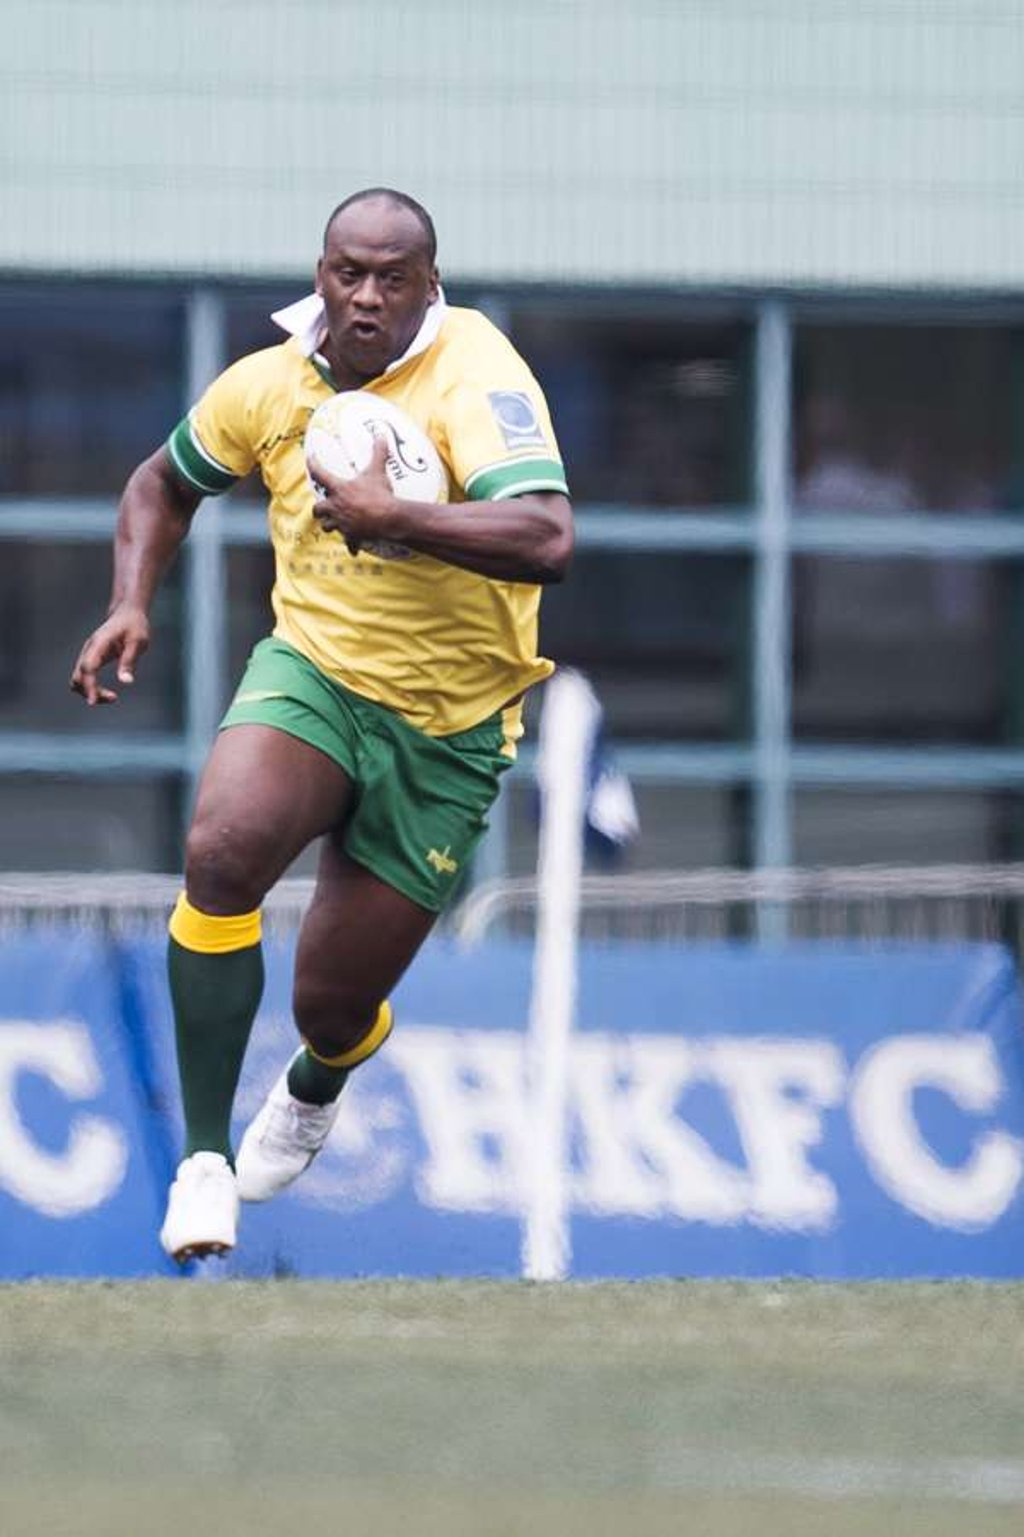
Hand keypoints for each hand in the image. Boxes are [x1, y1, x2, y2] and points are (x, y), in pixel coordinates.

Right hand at [70, 605, 150, 705]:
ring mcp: (88, 654)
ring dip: (90, 691)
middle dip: (91, 691)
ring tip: (112, 697)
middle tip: (113, 698)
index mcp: (99, 643)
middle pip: (79, 676)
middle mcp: (89, 649)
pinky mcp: (91, 660)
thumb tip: (126, 681)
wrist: (127, 613)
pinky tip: (108, 693)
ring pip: (78, 679)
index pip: (88, 667)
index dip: (89, 685)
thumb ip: (129, 660)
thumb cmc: (134, 625)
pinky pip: (85, 678)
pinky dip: (92, 688)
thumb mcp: (138, 641)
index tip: (93, 702)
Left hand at [309, 436, 397, 555]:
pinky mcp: (352, 536)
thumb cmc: (380, 494)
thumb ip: (378, 452)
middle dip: (319, 508)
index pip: (321, 474)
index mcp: (339, 490)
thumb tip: (381, 434)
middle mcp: (336, 507)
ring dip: (329, 524)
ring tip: (334, 523)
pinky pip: (349, 543)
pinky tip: (353, 549)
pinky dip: (351, 545)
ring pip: (328, 526)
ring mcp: (343, 523)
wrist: (388, 518)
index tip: (310, 459)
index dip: (314, 465)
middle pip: (318, 509)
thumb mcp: (378, 471)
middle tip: (323, 506)